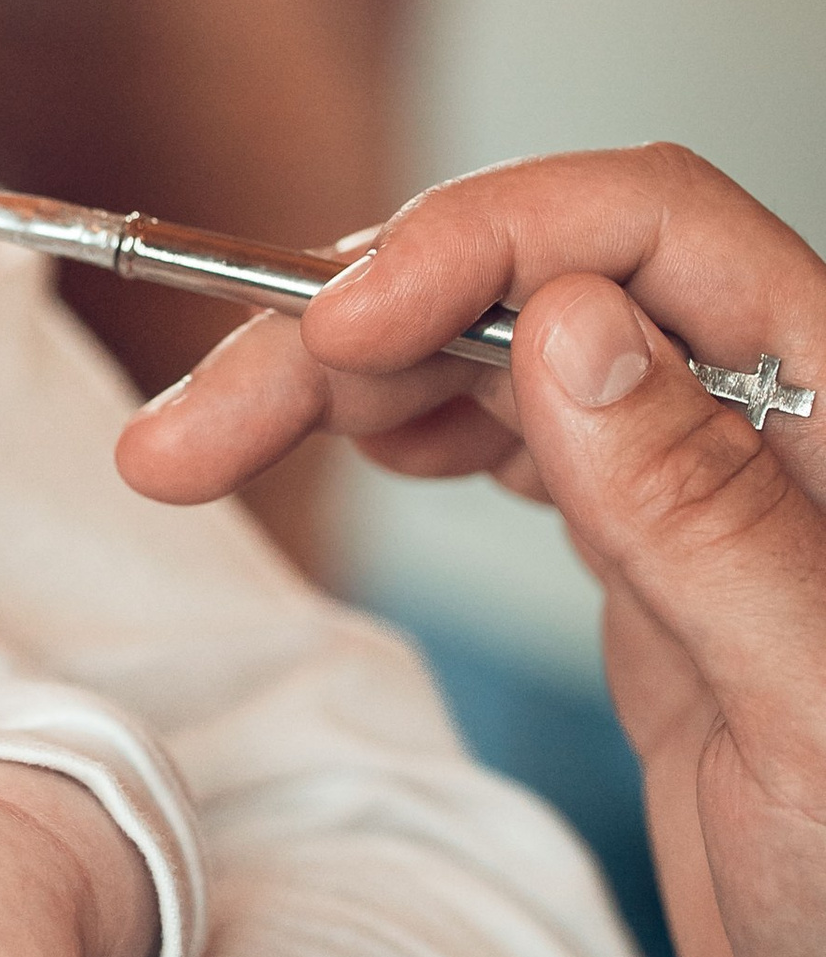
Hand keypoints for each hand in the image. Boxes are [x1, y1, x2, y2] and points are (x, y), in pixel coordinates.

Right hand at [116, 145, 825, 956]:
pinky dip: (409, 434)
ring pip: (508, 359)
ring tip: (199, 446)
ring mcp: (714, 499)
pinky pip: (523, 447)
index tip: (337, 333)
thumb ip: (704, 517)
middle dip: (354, 325)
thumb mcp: (810, 726)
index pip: (650, 230)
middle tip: (192, 428)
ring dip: (347, 381)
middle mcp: (783, 425)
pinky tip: (343, 453)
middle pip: (542, 284)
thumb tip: (562, 325)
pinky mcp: (664, 574)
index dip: (475, 246)